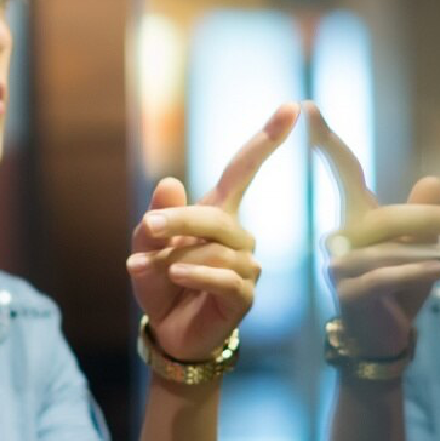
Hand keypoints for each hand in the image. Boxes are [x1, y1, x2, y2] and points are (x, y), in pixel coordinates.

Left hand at [126, 104, 299, 363]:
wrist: (169, 334)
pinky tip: (178, 276)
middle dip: (181, 219)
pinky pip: (227, 278)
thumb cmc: (161, 284)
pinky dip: (198, 274)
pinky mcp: (245, 296)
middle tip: (149, 226)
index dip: (267, 138)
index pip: (244, 169)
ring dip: (178, 257)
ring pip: (217, 249)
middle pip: (217, 215)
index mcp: (218, 214)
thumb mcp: (145, 248)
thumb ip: (156, 218)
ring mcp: (246, 266)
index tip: (293, 107)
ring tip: (153, 269)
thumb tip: (168, 182)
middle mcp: (239, 236)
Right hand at [306, 102, 439, 357]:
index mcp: (356, 217)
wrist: (384, 338)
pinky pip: (385, 276)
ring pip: (390, 248)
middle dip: (430, 217)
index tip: (309, 106)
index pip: (344, 172)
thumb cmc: (400, 288)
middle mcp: (341, 236)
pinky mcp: (348, 293)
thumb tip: (435, 180)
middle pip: (386, 214)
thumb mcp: (421, 247)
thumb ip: (426, 215)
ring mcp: (340, 266)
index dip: (325, 140)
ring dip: (434, 252)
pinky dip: (416, 273)